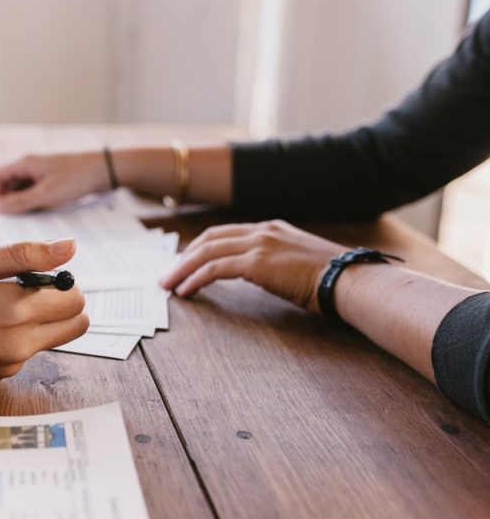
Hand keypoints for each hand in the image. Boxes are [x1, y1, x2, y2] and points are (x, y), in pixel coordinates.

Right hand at [0, 152, 107, 212]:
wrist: (104, 172)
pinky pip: (35, 193)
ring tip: (36, 214)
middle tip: (20, 218)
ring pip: (22, 191)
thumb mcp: (45, 195)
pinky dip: (36, 203)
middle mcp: (30, 167)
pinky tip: (46, 211)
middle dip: (10, 202)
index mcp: (25, 164)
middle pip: (8, 185)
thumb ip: (19, 202)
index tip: (3, 211)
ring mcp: (41, 174)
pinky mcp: (51, 181)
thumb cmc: (75, 179)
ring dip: (24, 204)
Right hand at [0, 238, 89, 392]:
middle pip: (75, 325)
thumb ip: (23, 256)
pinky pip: (21, 355)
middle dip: (60, 304)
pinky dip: (11, 339)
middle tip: (21, 289)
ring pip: (49, 340)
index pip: (75, 300)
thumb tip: (70, 248)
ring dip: (35, 322)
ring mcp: (7, 366)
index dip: (61, 281)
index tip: (32, 274)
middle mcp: (19, 345)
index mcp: (15, 311)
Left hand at [160, 220, 345, 311]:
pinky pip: (214, 269)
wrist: (350, 280)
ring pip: (206, 252)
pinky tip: (186, 290)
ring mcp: (259, 244)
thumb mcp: (297, 263)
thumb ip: (275, 262)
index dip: (202, 247)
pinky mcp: (256, 263)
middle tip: (170, 274)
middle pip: (210, 239)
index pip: (226, 233)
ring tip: (169, 285)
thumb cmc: (331, 279)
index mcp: (271, 228)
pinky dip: (195, 279)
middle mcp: (262, 231)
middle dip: (185, 256)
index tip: (187, 262)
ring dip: (182, 269)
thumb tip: (259, 275)